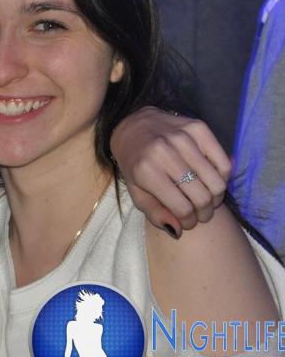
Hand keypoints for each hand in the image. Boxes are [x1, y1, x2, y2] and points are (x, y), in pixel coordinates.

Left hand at [110, 107, 230, 236]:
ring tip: (205, 198)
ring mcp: (183, 137)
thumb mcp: (136, 192)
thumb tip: (179, 231)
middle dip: (204, 212)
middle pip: (202, 197)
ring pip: (217, 182)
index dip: (189, 221)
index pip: (182, 208)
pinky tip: (209, 179)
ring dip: (215, 197)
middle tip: (200, 213)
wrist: (132, 126)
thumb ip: (155, 214)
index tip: (188, 222)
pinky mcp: (198, 127)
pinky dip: (222, 177)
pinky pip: (224, 162)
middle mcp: (165, 151)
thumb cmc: (135, 163)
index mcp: (146, 170)